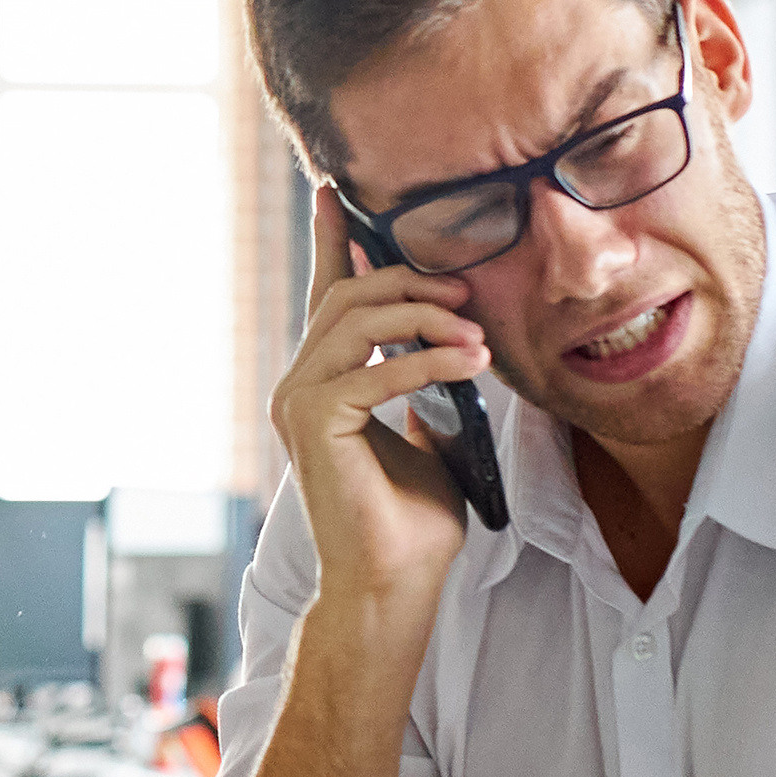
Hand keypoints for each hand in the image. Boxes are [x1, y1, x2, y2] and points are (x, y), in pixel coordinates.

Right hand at [271, 185, 486, 621]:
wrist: (394, 584)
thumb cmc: (413, 522)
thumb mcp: (431, 435)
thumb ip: (425, 386)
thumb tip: (455, 338)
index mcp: (321, 383)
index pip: (327, 294)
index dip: (333, 240)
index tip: (336, 192)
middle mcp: (297, 385)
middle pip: (348, 297)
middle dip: (410, 281)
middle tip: (468, 291)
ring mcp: (298, 402)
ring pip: (358, 323)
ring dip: (426, 319)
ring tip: (477, 339)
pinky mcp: (314, 423)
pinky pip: (373, 369)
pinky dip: (427, 360)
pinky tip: (470, 362)